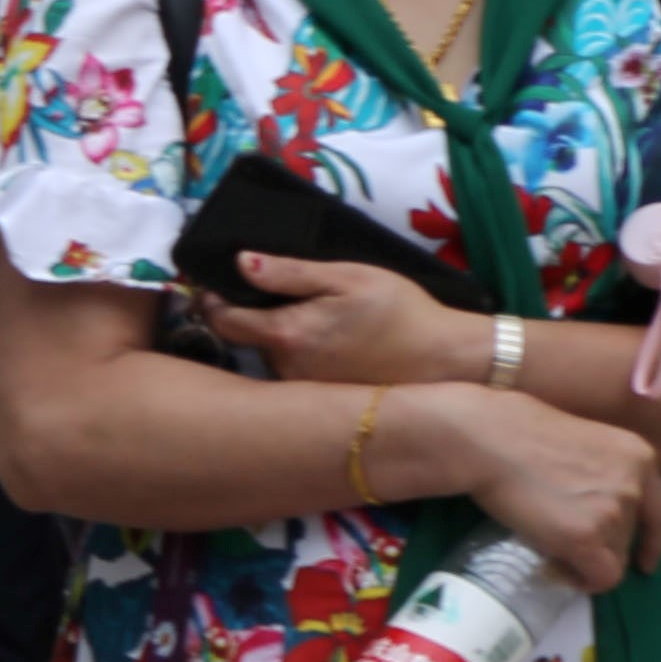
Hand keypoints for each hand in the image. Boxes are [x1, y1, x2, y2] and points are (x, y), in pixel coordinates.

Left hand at [207, 252, 489, 390]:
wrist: (446, 359)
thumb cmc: (401, 311)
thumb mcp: (349, 277)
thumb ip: (291, 272)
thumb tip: (241, 262)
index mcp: (286, 335)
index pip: (222, 320)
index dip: (214, 299)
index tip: (220, 284)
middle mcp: (285, 368)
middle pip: (243, 339)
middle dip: (249, 317)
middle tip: (273, 296)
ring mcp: (301, 388)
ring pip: (268, 357)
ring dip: (277, 337)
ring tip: (314, 318)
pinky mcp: (320, 399)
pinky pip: (292, 373)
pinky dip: (298, 355)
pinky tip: (328, 343)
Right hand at [441, 387, 660, 597]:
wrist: (486, 438)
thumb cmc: (517, 434)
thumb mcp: (581, 446)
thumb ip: (601, 475)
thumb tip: (593, 509)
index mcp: (638, 457)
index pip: (657, 512)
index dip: (650, 543)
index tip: (644, 563)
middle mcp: (635, 485)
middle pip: (629, 538)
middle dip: (599, 544)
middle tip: (559, 538)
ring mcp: (613, 512)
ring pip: (612, 558)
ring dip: (583, 557)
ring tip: (547, 541)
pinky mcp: (586, 537)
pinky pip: (601, 577)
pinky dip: (582, 580)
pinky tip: (558, 570)